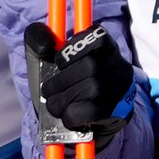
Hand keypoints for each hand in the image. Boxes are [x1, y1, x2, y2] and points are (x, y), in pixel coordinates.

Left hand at [25, 22, 133, 138]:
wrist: (70, 122)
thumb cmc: (58, 83)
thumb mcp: (43, 56)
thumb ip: (37, 38)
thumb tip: (46, 44)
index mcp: (104, 46)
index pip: (97, 35)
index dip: (72, 49)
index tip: (60, 62)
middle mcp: (119, 65)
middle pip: (90, 65)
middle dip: (61, 80)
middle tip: (48, 90)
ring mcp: (121, 89)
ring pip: (93, 88)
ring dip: (63, 99)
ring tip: (54, 103)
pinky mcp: (118, 112)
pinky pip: (93, 111)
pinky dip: (71, 114)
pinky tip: (66, 115)